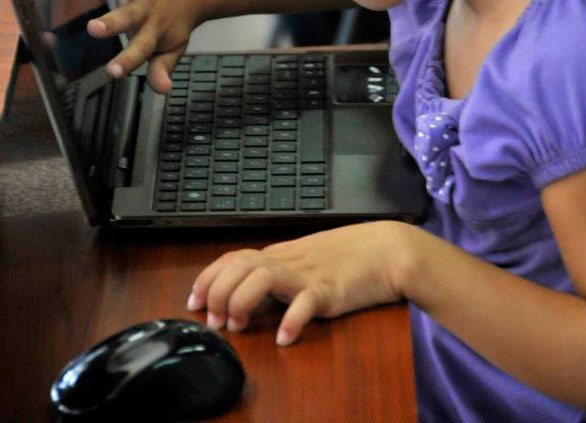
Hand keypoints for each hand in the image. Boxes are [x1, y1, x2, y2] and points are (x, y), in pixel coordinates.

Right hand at [68, 0, 202, 92]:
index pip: (140, 49)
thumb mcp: (173, 47)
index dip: (127, 61)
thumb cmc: (176, 22)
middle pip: (129, 16)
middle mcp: (146, 6)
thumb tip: (162, 90)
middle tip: (95, 29)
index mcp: (155, 29)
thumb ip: (163, 67)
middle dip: (113, 22)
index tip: (113, 73)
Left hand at [187, 221, 407, 345]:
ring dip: (242, 302)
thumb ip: (280, 272)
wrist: (388, 250)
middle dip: (217, 293)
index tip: (194, 302)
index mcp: (281, 255)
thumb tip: (252, 290)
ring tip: (238, 327)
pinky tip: (284, 338)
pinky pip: (305, 303)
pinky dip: (290, 321)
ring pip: (262, 277)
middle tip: (214, 321)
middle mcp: (288, 261)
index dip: (208, 278)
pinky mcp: (329, 290)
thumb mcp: (306, 260)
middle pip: (239, 266)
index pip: (233, 258)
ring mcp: (308, 274)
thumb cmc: (349, 257)